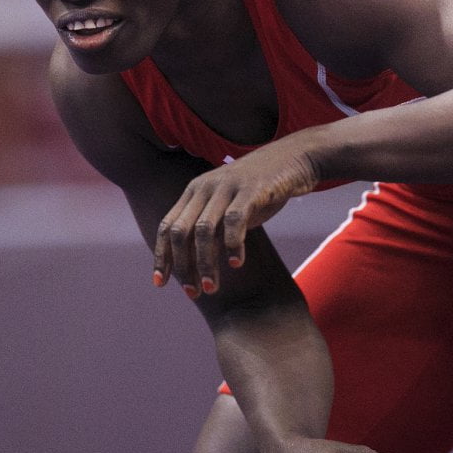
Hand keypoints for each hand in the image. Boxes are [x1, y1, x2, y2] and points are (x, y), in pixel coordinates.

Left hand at [153, 140, 318, 295]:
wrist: (293, 158)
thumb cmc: (258, 189)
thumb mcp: (227, 205)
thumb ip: (210, 227)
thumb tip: (192, 262)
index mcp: (194, 192)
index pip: (167, 227)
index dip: (161, 256)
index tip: (159, 284)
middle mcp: (205, 188)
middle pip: (181, 232)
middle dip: (183, 266)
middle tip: (193, 293)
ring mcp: (226, 187)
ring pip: (204, 231)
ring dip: (205, 263)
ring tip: (211, 287)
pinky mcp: (250, 190)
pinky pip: (234, 221)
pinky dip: (232, 245)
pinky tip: (236, 264)